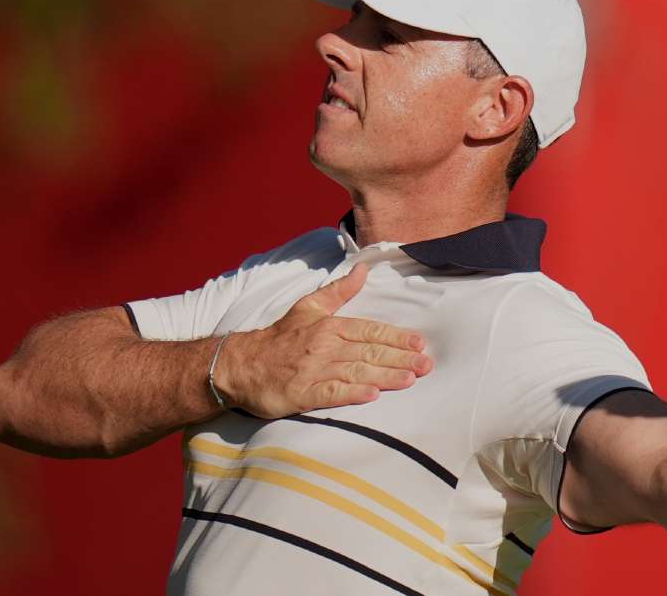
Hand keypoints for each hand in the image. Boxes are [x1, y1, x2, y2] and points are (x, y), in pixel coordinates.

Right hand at [216, 263, 432, 417]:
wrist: (240, 364)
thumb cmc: (280, 338)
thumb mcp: (309, 307)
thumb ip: (339, 291)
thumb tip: (364, 270)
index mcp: (330, 326)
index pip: (370, 330)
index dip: (396, 337)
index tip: (419, 343)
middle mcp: (325, 347)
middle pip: (369, 352)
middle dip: (400, 358)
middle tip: (426, 365)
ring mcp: (314, 371)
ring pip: (356, 372)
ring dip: (385, 376)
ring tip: (410, 379)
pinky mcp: (301, 393)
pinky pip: (330, 393)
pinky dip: (351, 394)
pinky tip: (372, 396)